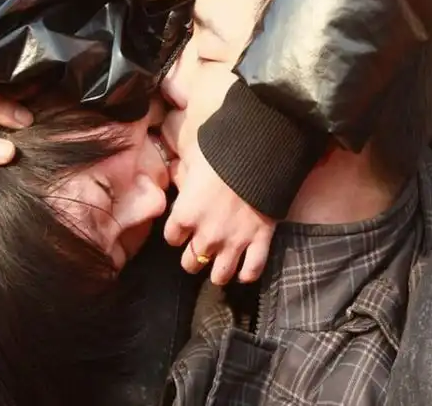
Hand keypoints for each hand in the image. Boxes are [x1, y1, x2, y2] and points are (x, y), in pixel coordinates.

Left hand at [164, 140, 275, 285]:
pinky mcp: (259, 242)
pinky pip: (252, 271)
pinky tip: (244, 270)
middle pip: (190, 264)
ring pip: (219, 276)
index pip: (172, 239)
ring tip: (221, 263)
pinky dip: (248, 273)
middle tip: (201, 247)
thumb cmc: (220, 154)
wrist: (260, 155)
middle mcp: (206, 236)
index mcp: (185, 215)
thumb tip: (176, 176)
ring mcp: (234, 243)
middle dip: (194, 257)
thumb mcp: (191, 158)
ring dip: (218, 272)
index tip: (184, 226)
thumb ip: (181, 174)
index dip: (177, 233)